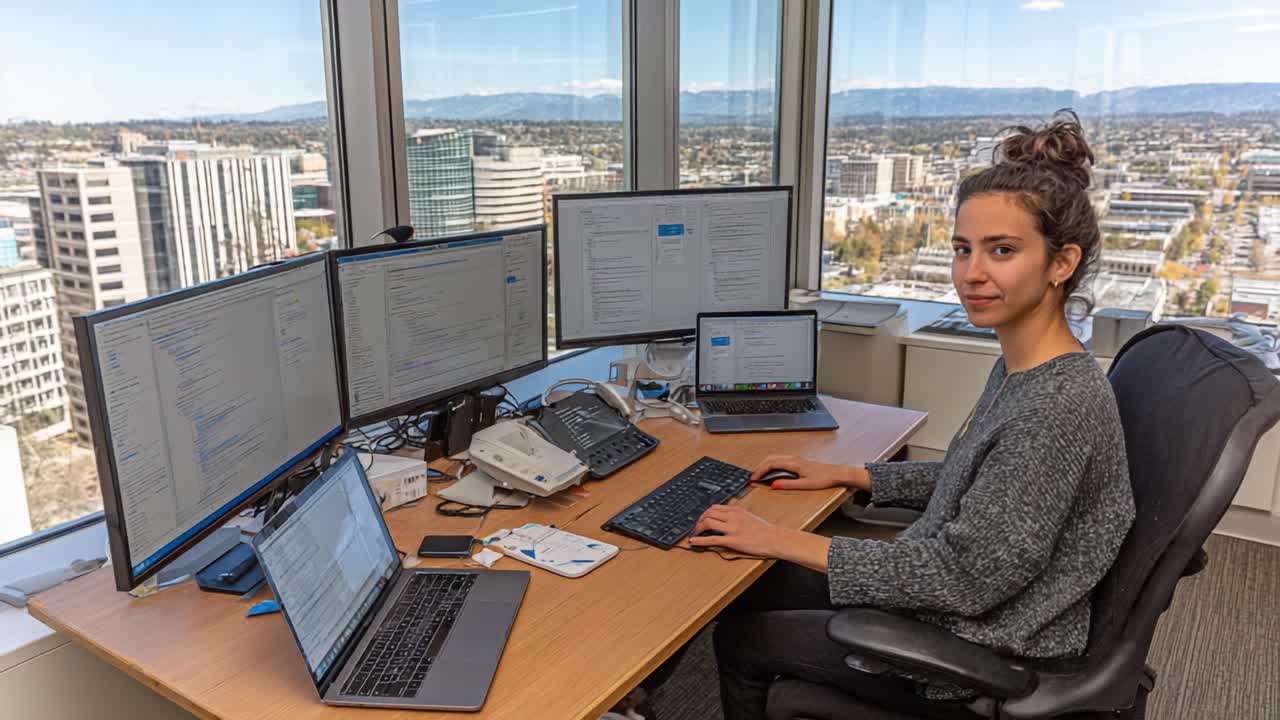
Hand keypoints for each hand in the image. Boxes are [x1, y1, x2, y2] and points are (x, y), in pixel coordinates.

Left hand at [688, 503, 782, 557]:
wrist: (775, 539)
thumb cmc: (765, 529)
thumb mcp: (749, 515)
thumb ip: (738, 510)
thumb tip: (730, 504)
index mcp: (736, 510)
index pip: (714, 507)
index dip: (704, 513)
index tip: (700, 519)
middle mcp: (732, 516)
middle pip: (708, 513)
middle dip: (698, 520)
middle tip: (695, 527)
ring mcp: (732, 528)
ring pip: (707, 523)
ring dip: (697, 528)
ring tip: (694, 534)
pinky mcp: (732, 541)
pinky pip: (712, 539)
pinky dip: (699, 540)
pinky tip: (693, 542)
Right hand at [750, 454, 868, 491]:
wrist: (836, 473)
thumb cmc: (824, 478)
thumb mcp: (805, 485)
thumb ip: (788, 484)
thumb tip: (773, 485)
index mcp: (793, 463)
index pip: (771, 464)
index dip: (760, 471)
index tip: (754, 479)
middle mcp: (793, 458)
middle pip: (770, 458)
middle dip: (760, 467)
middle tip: (753, 477)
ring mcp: (795, 458)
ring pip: (775, 458)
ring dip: (765, 465)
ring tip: (760, 475)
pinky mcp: (798, 461)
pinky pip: (780, 459)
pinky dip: (772, 464)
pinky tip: (772, 471)